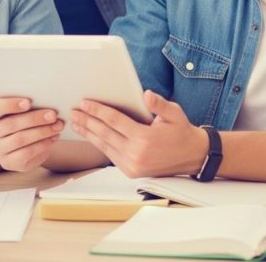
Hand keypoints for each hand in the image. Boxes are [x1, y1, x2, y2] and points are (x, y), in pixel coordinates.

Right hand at [0, 97, 63, 170]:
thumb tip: (46, 100)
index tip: (28, 102)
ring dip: (42, 132)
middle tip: (53, 115)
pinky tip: (53, 138)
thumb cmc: (22, 119)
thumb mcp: (20, 110)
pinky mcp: (8, 163)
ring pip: (20, 139)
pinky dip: (42, 144)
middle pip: (10, 124)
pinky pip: (26, 153)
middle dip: (35, 119)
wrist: (21, 144)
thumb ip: (26, 104)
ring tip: (58, 125)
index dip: (10, 105)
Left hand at [69, 90, 207, 177]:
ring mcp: (132, 165)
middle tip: (73, 112)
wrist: (192, 157)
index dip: (98, 111)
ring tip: (76, 123)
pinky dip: (99, 144)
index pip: (115, 121)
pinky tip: (91, 136)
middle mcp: (136, 153)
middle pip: (105, 134)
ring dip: (89, 134)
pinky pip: (110, 155)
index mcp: (145, 138)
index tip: (85, 103)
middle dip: (87, 121)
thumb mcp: (174, 113)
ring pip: (104, 146)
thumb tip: (145, 94)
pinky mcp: (131, 171)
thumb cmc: (182, 132)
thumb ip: (159, 104)